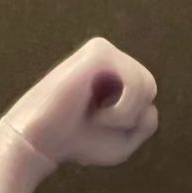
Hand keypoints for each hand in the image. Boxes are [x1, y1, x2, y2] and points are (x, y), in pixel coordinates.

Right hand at [3, 37, 157, 166]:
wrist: (41, 141)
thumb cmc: (78, 142)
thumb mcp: (124, 141)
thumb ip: (147, 123)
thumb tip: (150, 98)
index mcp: (113, 74)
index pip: (147, 98)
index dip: (132, 124)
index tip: (99, 127)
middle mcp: (109, 58)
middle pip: (150, 88)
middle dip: (131, 118)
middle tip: (98, 123)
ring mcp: (103, 50)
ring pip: (147, 85)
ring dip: (126, 116)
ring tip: (96, 118)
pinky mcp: (99, 52)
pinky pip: (136, 83)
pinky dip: (123, 110)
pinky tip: (97, 115)